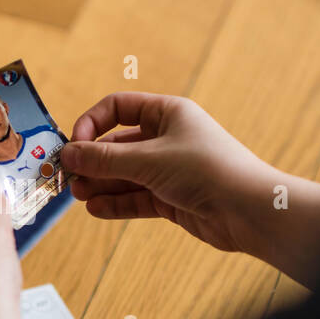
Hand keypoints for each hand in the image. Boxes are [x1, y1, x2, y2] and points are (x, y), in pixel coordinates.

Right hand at [61, 92, 274, 252]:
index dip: (92, 124)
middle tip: (69, 178)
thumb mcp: (149, 160)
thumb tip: (68, 155)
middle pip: (117, 145)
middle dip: (92, 161)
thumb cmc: (208, 170)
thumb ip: (105, 159)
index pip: (117, 108)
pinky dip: (116, 203)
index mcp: (167, 113)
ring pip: (124, 174)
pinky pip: (136, 197)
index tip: (74, 145)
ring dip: (100, 184)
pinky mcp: (172, 198)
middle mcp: (167, 138)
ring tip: (79, 196)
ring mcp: (169, 170)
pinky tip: (96, 209)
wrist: (251, 210)